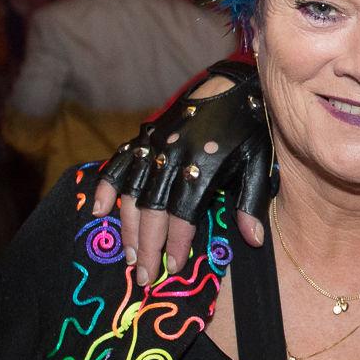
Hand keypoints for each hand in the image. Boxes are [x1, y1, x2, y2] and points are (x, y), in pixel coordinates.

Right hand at [91, 61, 270, 281]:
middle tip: (144, 276)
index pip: (183, 216)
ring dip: (128, 228)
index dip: (178, 245)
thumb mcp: (260, 161)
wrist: (232, 83)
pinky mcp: (145, 136)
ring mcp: (154, 145)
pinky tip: (99, 211)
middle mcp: (172, 158)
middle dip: (147, 247)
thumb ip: (253, 200)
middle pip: (152, 211)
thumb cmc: (250, 126)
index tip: (175, 268)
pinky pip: (119, 163)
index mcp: (201, 167)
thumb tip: (253, 240)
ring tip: (128, 257)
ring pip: (132, 193)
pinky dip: (106, 187)